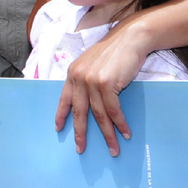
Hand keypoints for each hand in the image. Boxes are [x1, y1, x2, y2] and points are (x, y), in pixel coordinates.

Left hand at [53, 21, 150, 155]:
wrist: (129, 39)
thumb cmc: (114, 53)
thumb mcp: (92, 65)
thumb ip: (86, 80)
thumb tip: (88, 103)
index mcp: (73, 73)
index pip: (64, 98)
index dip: (61, 115)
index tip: (58, 129)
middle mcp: (79, 77)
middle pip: (79, 112)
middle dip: (80, 133)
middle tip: (81, 149)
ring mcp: (91, 80)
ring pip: (99, 114)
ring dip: (108, 134)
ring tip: (113, 149)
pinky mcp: (106, 83)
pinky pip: (113, 110)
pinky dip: (120, 124)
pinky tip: (125, 133)